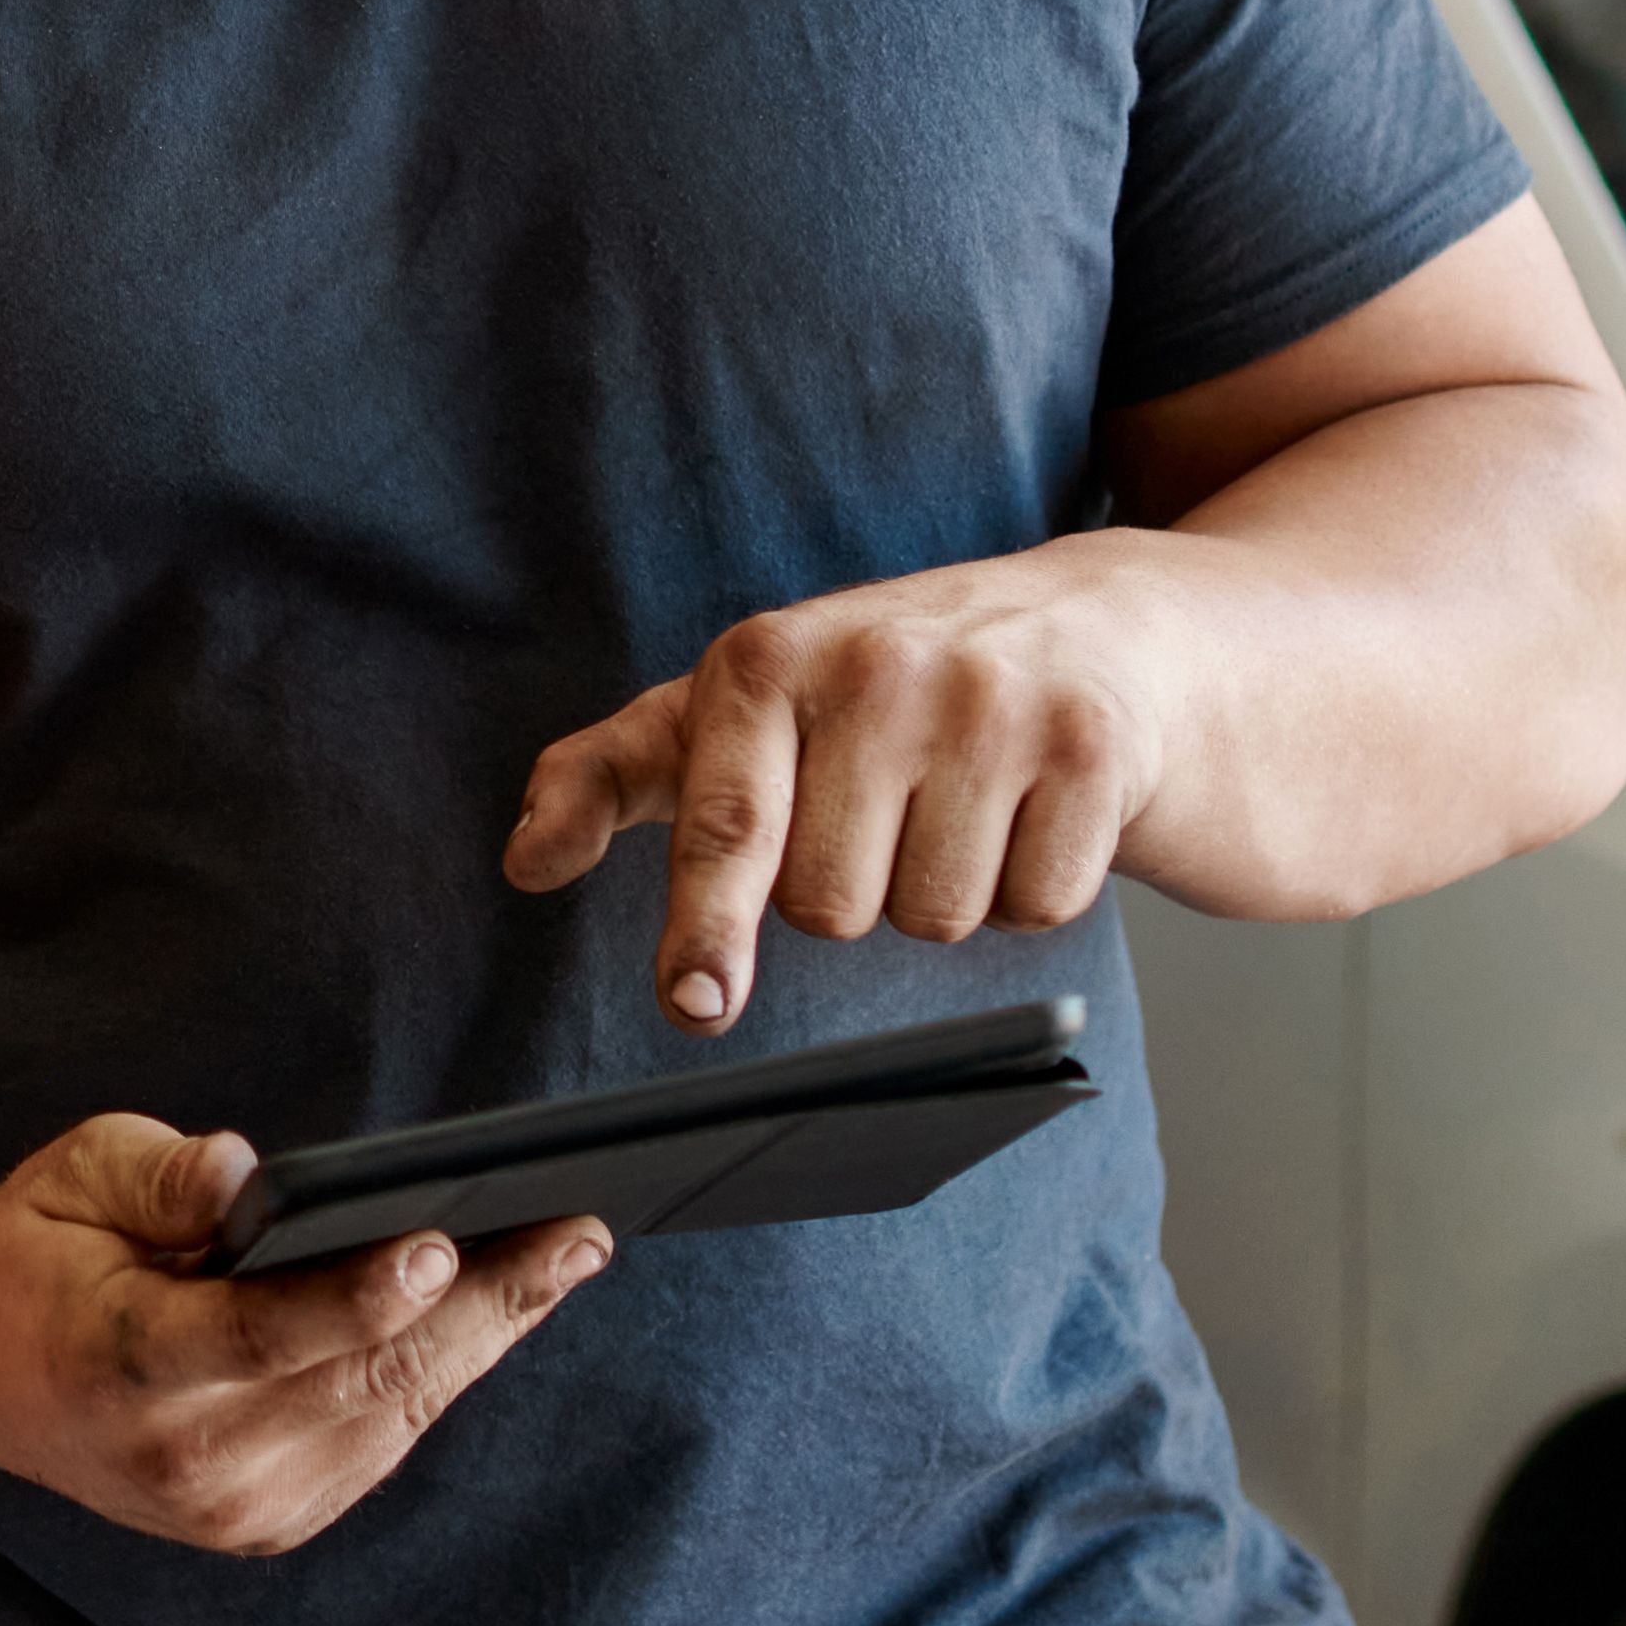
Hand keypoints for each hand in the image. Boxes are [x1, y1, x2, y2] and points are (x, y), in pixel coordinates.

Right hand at [0, 1114, 606, 1556]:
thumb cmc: (43, 1248)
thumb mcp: (76, 1174)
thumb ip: (160, 1177)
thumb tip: (245, 1175)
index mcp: (124, 1366)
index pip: (256, 1336)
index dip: (354, 1297)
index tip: (437, 1246)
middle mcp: (187, 1459)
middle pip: (359, 1379)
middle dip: (482, 1304)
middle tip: (577, 1231)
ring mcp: (235, 1508)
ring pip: (392, 1413)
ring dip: (486, 1335)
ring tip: (567, 1251)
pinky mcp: (271, 1524)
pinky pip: (382, 1439)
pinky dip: (442, 1371)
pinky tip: (497, 1305)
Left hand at [506, 540, 1182, 1031]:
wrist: (1101, 622)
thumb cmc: (885, 681)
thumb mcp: (744, 701)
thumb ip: (616, 773)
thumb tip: (524, 860)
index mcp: (769, 657)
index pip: (726, 820)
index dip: (707, 924)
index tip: (697, 1003)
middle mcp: (879, 667)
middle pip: (830, 907)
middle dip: (855, 889)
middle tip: (887, 809)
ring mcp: (992, 705)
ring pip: (933, 918)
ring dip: (946, 891)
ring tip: (965, 802)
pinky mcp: (1091, 751)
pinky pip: (1033, 909)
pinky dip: (1032, 887)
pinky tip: (1036, 809)